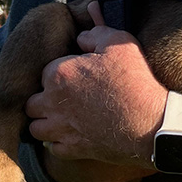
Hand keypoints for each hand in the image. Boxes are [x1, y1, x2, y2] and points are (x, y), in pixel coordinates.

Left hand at [25, 1, 167, 181]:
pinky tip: (75, 133)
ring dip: (45, 121)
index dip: (61, 70)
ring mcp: (60, 129)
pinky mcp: (71, 149)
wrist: (149, 122)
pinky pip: (52, 147)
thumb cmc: (134, 80)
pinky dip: (59, 141)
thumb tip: (82, 34)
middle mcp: (52, 103)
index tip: (78, 74)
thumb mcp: (119, 43)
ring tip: (63, 116)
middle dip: (45, 97)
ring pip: (35, 127)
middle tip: (67, 95)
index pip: (45, 70)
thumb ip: (96, 32)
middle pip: (32, 101)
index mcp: (59, 74)